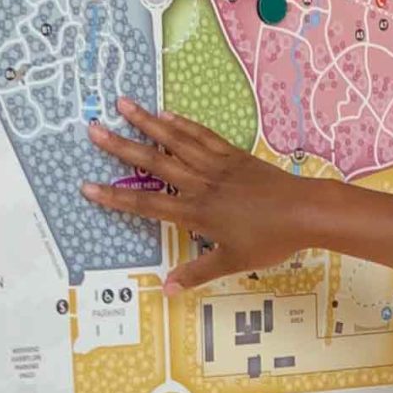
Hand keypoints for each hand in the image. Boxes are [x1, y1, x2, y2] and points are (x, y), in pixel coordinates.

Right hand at [83, 97, 321, 291]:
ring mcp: (217, 166)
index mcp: (197, 213)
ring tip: (124, 104)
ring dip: (147, 122)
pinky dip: (183, 124)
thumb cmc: (270, 240)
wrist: (305, 212)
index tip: (88, 187)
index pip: (148, 205)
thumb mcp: (232, 262)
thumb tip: (167, 289)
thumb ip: (197, 273)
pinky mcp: (234, 155)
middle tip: (93, 129)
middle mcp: (201, 184)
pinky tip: (166, 114)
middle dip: (122, 147)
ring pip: (176, 141)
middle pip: (155, 163)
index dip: (116, 198)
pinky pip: (203, 136)